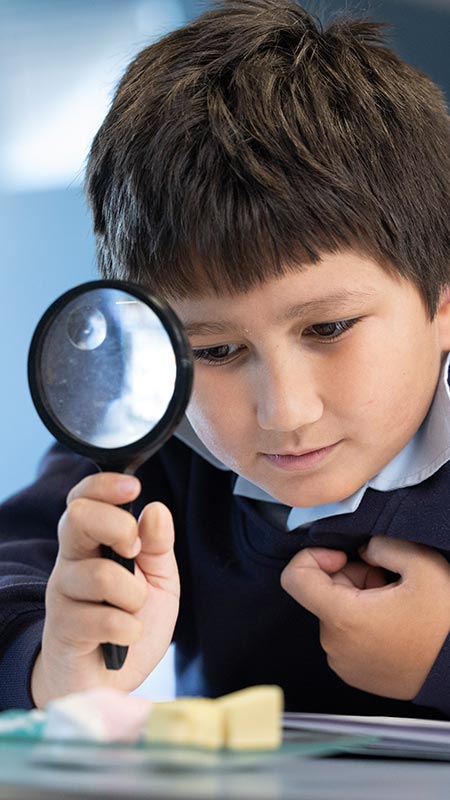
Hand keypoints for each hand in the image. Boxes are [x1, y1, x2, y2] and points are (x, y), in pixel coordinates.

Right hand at [31, 473, 178, 707]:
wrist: (106, 683)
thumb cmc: (129, 623)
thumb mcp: (158, 582)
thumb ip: (158, 547)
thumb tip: (156, 510)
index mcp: (92, 543)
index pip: (83, 499)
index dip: (103, 486)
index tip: (133, 487)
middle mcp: (71, 562)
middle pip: (76, 518)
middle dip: (117, 527)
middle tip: (135, 551)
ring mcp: (63, 595)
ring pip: (99, 574)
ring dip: (133, 595)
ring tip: (135, 612)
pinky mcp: (63, 631)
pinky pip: (102, 619)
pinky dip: (128, 629)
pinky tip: (128, 636)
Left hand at [281, 536, 449, 698]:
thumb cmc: (444, 627)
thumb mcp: (423, 567)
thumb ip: (384, 544)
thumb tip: (364, 550)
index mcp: (343, 618)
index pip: (294, 578)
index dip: (313, 556)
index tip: (341, 556)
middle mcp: (334, 644)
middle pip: (322, 592)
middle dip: (352, 578)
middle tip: (388, 582)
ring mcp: (342, 663)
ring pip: (336, 612)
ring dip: (360, 600)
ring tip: (396, 605)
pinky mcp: (353, 674)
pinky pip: (345, 635)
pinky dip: (363, 623)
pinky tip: (393, 624)